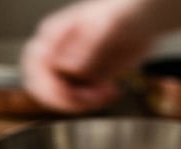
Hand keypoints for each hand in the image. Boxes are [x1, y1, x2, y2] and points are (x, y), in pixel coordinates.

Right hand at [20, 0, 155, 112]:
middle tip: (92, 97)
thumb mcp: (109, 26)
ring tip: (107, 91)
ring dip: (83, 103)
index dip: (48, 85)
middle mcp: (55, 53)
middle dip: (66, 99)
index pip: (36, 66)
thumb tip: (68, 66)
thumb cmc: (125, 12)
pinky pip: (78, 102)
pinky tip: (111, 91)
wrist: (144, 21)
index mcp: (53, 35)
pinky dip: (94, 103)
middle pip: (43, 87)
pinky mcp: (80, 82)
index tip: (69, 94)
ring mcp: (66, 70)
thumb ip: (88, 46)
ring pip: (60, 98)